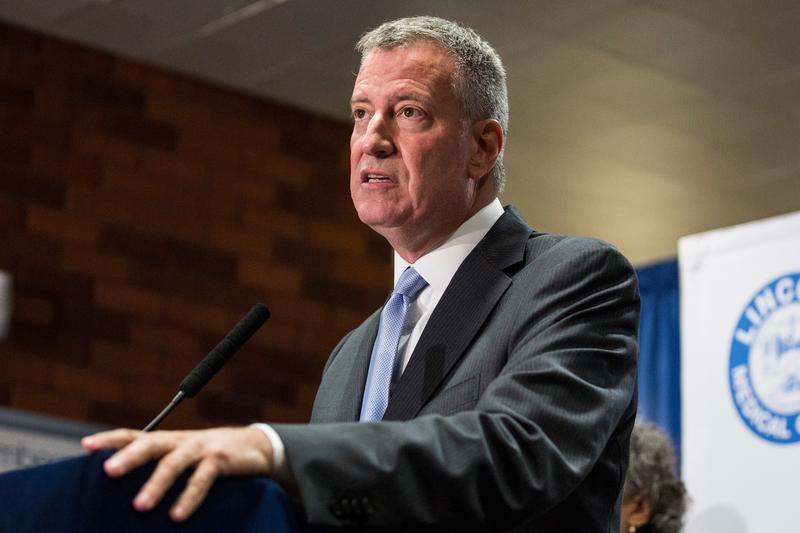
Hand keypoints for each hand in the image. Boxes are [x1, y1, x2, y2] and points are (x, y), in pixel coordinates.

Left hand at [81, 426, 272, 521]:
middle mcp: (181, 441)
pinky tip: (177, 515)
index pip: (135, 435)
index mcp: (168, 440)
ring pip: (174, 463)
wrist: (255, 445)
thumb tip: (125, 489)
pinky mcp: (220, 460)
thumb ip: (160, 465)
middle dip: (128, 457)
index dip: (110, 439)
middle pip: (150, 444)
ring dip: (156, 484)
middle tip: (108, 471)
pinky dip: (189, 497)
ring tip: (139, 506)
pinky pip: (202, 479)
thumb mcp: (184, 456)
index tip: (86, 446)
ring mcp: (201, 449)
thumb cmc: (211, 455)